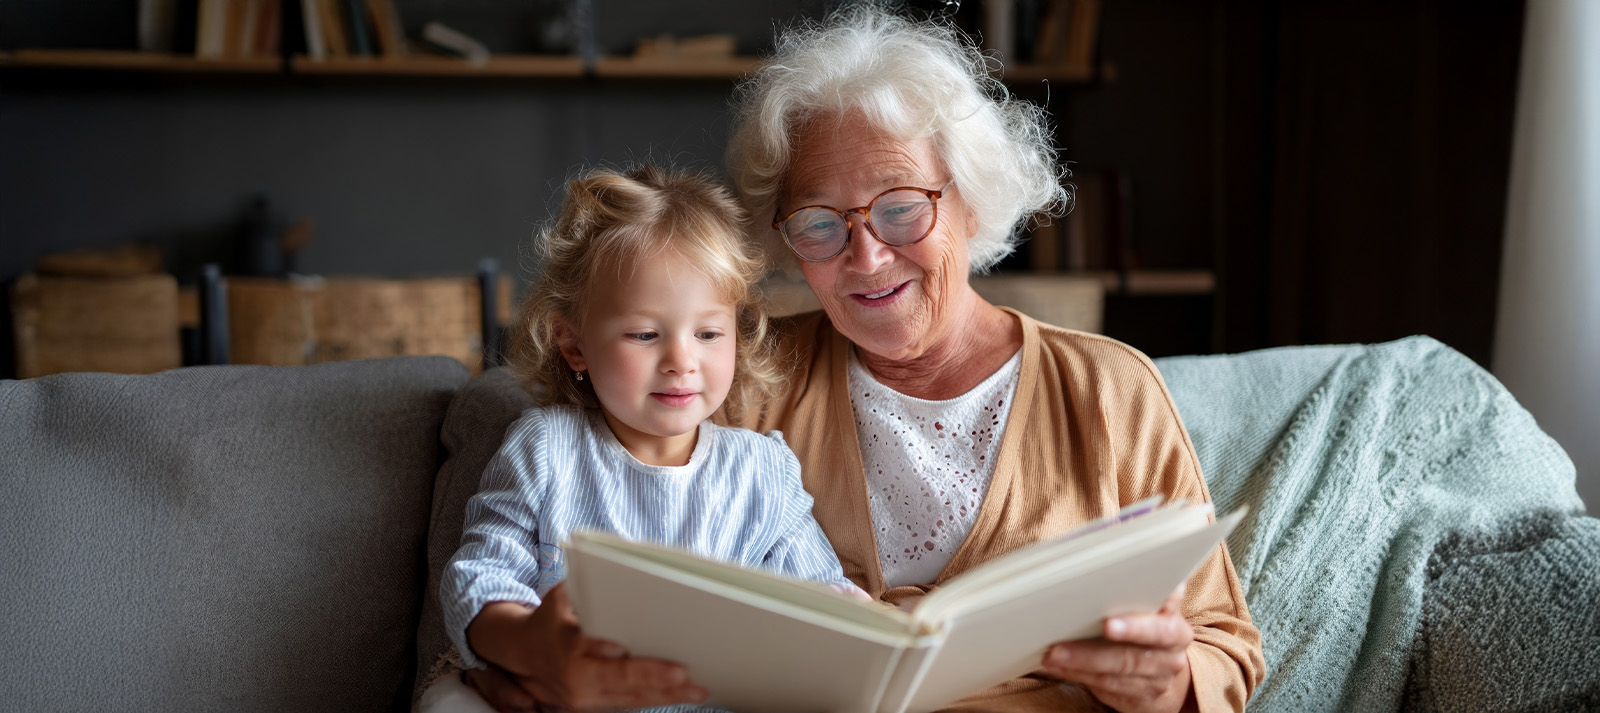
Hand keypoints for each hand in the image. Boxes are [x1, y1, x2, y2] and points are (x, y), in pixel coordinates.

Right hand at [464, 583, 707, 711]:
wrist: (523, 653)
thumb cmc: (550, 618)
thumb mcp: (559, 597)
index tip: (647, 659)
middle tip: (688, 679)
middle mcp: (577, 680)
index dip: (629, 664)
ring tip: (698, 691)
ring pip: (630, 701)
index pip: (600, 658)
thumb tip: (614, 579)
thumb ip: (583, 591)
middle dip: (657, 683)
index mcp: (568, 649)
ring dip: (666, 698)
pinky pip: (629, 705)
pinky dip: (656, 700)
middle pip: (622, 684)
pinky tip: (681, 695)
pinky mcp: (595, 706)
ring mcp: (585, 699)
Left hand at [1040, 585, 1194, 712]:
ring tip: (1053, 653)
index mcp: (1173, 615)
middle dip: (1099, 646)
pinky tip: (1059, 666)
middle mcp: (1173, 646)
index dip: (1138, 620)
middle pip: (1135, 648)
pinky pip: (1109, 686)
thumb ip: (1127, 577)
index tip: (1108, 623)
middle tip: (1063, 644)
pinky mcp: (1144, 694)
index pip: (1165, 610)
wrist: (1162, 670)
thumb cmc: (1143, 622)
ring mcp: (1160, 673)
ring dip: (1081, 661)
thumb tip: (1100, 535)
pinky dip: (1079, 675)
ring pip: (1119, 669)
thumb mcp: (1143, 600)